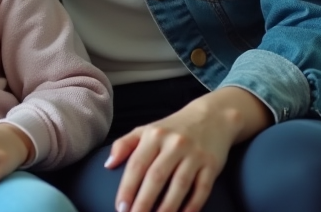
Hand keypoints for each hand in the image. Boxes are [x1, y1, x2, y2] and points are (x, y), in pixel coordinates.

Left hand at [105, 87, 268, 211]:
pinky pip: (202, 189)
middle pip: (156, 177)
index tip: (120, 208)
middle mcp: (174, 144)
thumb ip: (124, 144)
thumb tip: (108, 165)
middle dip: (143, 202)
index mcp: (154, 135)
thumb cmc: (173, 128)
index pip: (137, 165)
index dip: (127, 188)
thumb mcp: (147, 130)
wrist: (212, 116)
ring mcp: (194, 155)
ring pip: (179, 186)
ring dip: (167, 208)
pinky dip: (192, 206)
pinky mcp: (211, 165)